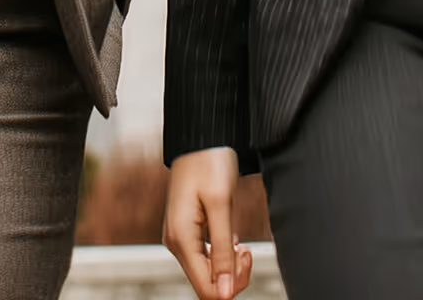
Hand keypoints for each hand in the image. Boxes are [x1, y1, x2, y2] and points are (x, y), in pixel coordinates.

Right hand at [164, 146, 253, 299]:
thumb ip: (222, 251)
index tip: (246, 255)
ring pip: (208, 274)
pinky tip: (231, 241)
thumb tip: (225, 293)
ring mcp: (180, 238)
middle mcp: (176, 242)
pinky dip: (223, 256)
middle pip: (207, 285)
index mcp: (180, 237)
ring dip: (229, 265)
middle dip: (233, 275)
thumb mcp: (221, 204)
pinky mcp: (187, 233)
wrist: (201, 138)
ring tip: (239, 243)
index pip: (207, 289)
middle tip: (246, 249)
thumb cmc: (208, 161)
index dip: (232, 285)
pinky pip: (206, 260)